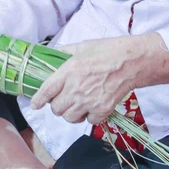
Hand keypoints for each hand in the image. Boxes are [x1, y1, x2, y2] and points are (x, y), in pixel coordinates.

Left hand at [31, 34, 168, 124]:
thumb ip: (64, 52)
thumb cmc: (107, 51)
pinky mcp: (102, 110)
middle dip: (57, 105)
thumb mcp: (82, 46)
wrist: (132, 61)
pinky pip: (88, 121)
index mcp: (69, 71)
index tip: (35, 104)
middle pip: (56, 109)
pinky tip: (93, 107)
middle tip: (64, 99)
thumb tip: (52, 55)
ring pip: (69, 118)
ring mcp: (89, 101)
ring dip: (71, 113)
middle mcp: (76, 88)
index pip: (46, 91)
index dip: (38, 100)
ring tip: (77, 105)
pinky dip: (89, 117)